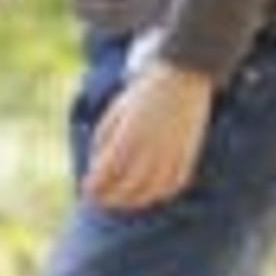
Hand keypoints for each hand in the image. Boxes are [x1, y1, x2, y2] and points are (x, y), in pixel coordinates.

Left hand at [83, 61, 213, 210]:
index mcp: (128, 137)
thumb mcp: (115, 112)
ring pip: (152, 191)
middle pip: (128, 188)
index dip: (94, 188)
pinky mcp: (189, 153)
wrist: (182, 74)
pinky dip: (161, 193)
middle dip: (111, 199)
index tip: (87, 191)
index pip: (107, 174)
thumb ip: (103, 140)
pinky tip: (150, 193)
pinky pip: (174, 184)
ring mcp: (172, 153)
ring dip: (134, 201)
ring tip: (123, 201)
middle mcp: (150, 149)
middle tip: (101, 201)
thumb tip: (97, 167)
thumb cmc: (142, 92)